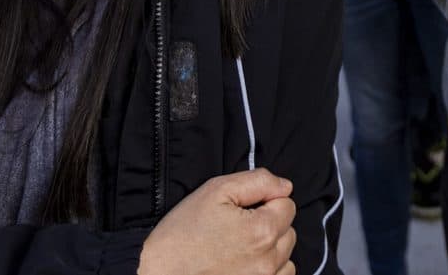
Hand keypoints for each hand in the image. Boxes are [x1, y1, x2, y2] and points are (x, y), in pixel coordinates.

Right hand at [137, 169, 295, 274]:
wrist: (160, 273)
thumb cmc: (183, 233)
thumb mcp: (215, 191)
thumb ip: (258, 181)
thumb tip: (285, 186)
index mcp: (262, 230)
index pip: (287, 205)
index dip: (265, 201)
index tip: (243, 208)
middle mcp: (268, 260)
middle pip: (288, 231)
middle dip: (269, 223)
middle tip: (238, 226)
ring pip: (286, 257)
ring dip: (271, 249)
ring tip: (240, 247)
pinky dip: (268, 271)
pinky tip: (245, 265)